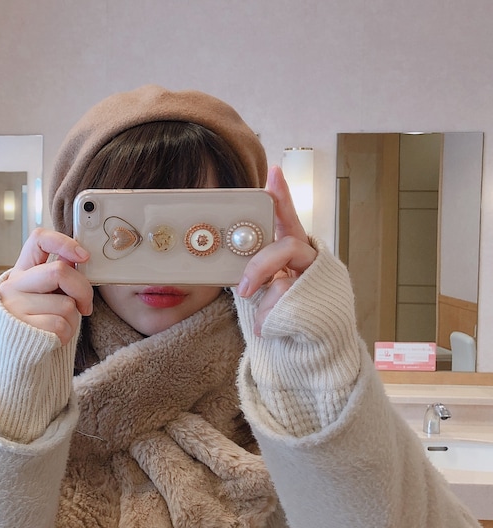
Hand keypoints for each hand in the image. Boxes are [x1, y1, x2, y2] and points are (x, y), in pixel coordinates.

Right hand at [0, 228, 93, 344]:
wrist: (16, 358)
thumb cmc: (38, 323)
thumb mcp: (44, 295)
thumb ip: (58, 277)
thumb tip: (80, 258)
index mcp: (21, 272)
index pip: (38, 240)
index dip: (64, 242)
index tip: (83, 256)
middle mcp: (13, 286)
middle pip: (59, 271)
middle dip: (83, 290)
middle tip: (85, 306)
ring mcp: (15, 306)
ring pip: (66, 304)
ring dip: (73, 319)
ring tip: (60, 325)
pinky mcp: (24, 328)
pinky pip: (62, 325)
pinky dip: (67, 333)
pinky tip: (55, 338)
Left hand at [236, 165, 317, 334]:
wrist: (305, 344)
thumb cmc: (280, 311)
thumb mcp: (262, 284)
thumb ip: (251, 267)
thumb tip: (218, 257)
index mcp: (293, 251)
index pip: (287, 218)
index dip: (282, 196)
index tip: (273, 172)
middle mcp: (309, 261)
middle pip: (287, 245)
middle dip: (261, 266)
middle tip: (244, 288)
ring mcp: (317, 282)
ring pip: (285, 281)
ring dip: (264, 301)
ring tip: (260, 318)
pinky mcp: (320, 305)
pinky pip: (286, 308)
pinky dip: (269, 321)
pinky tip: (269, 328)